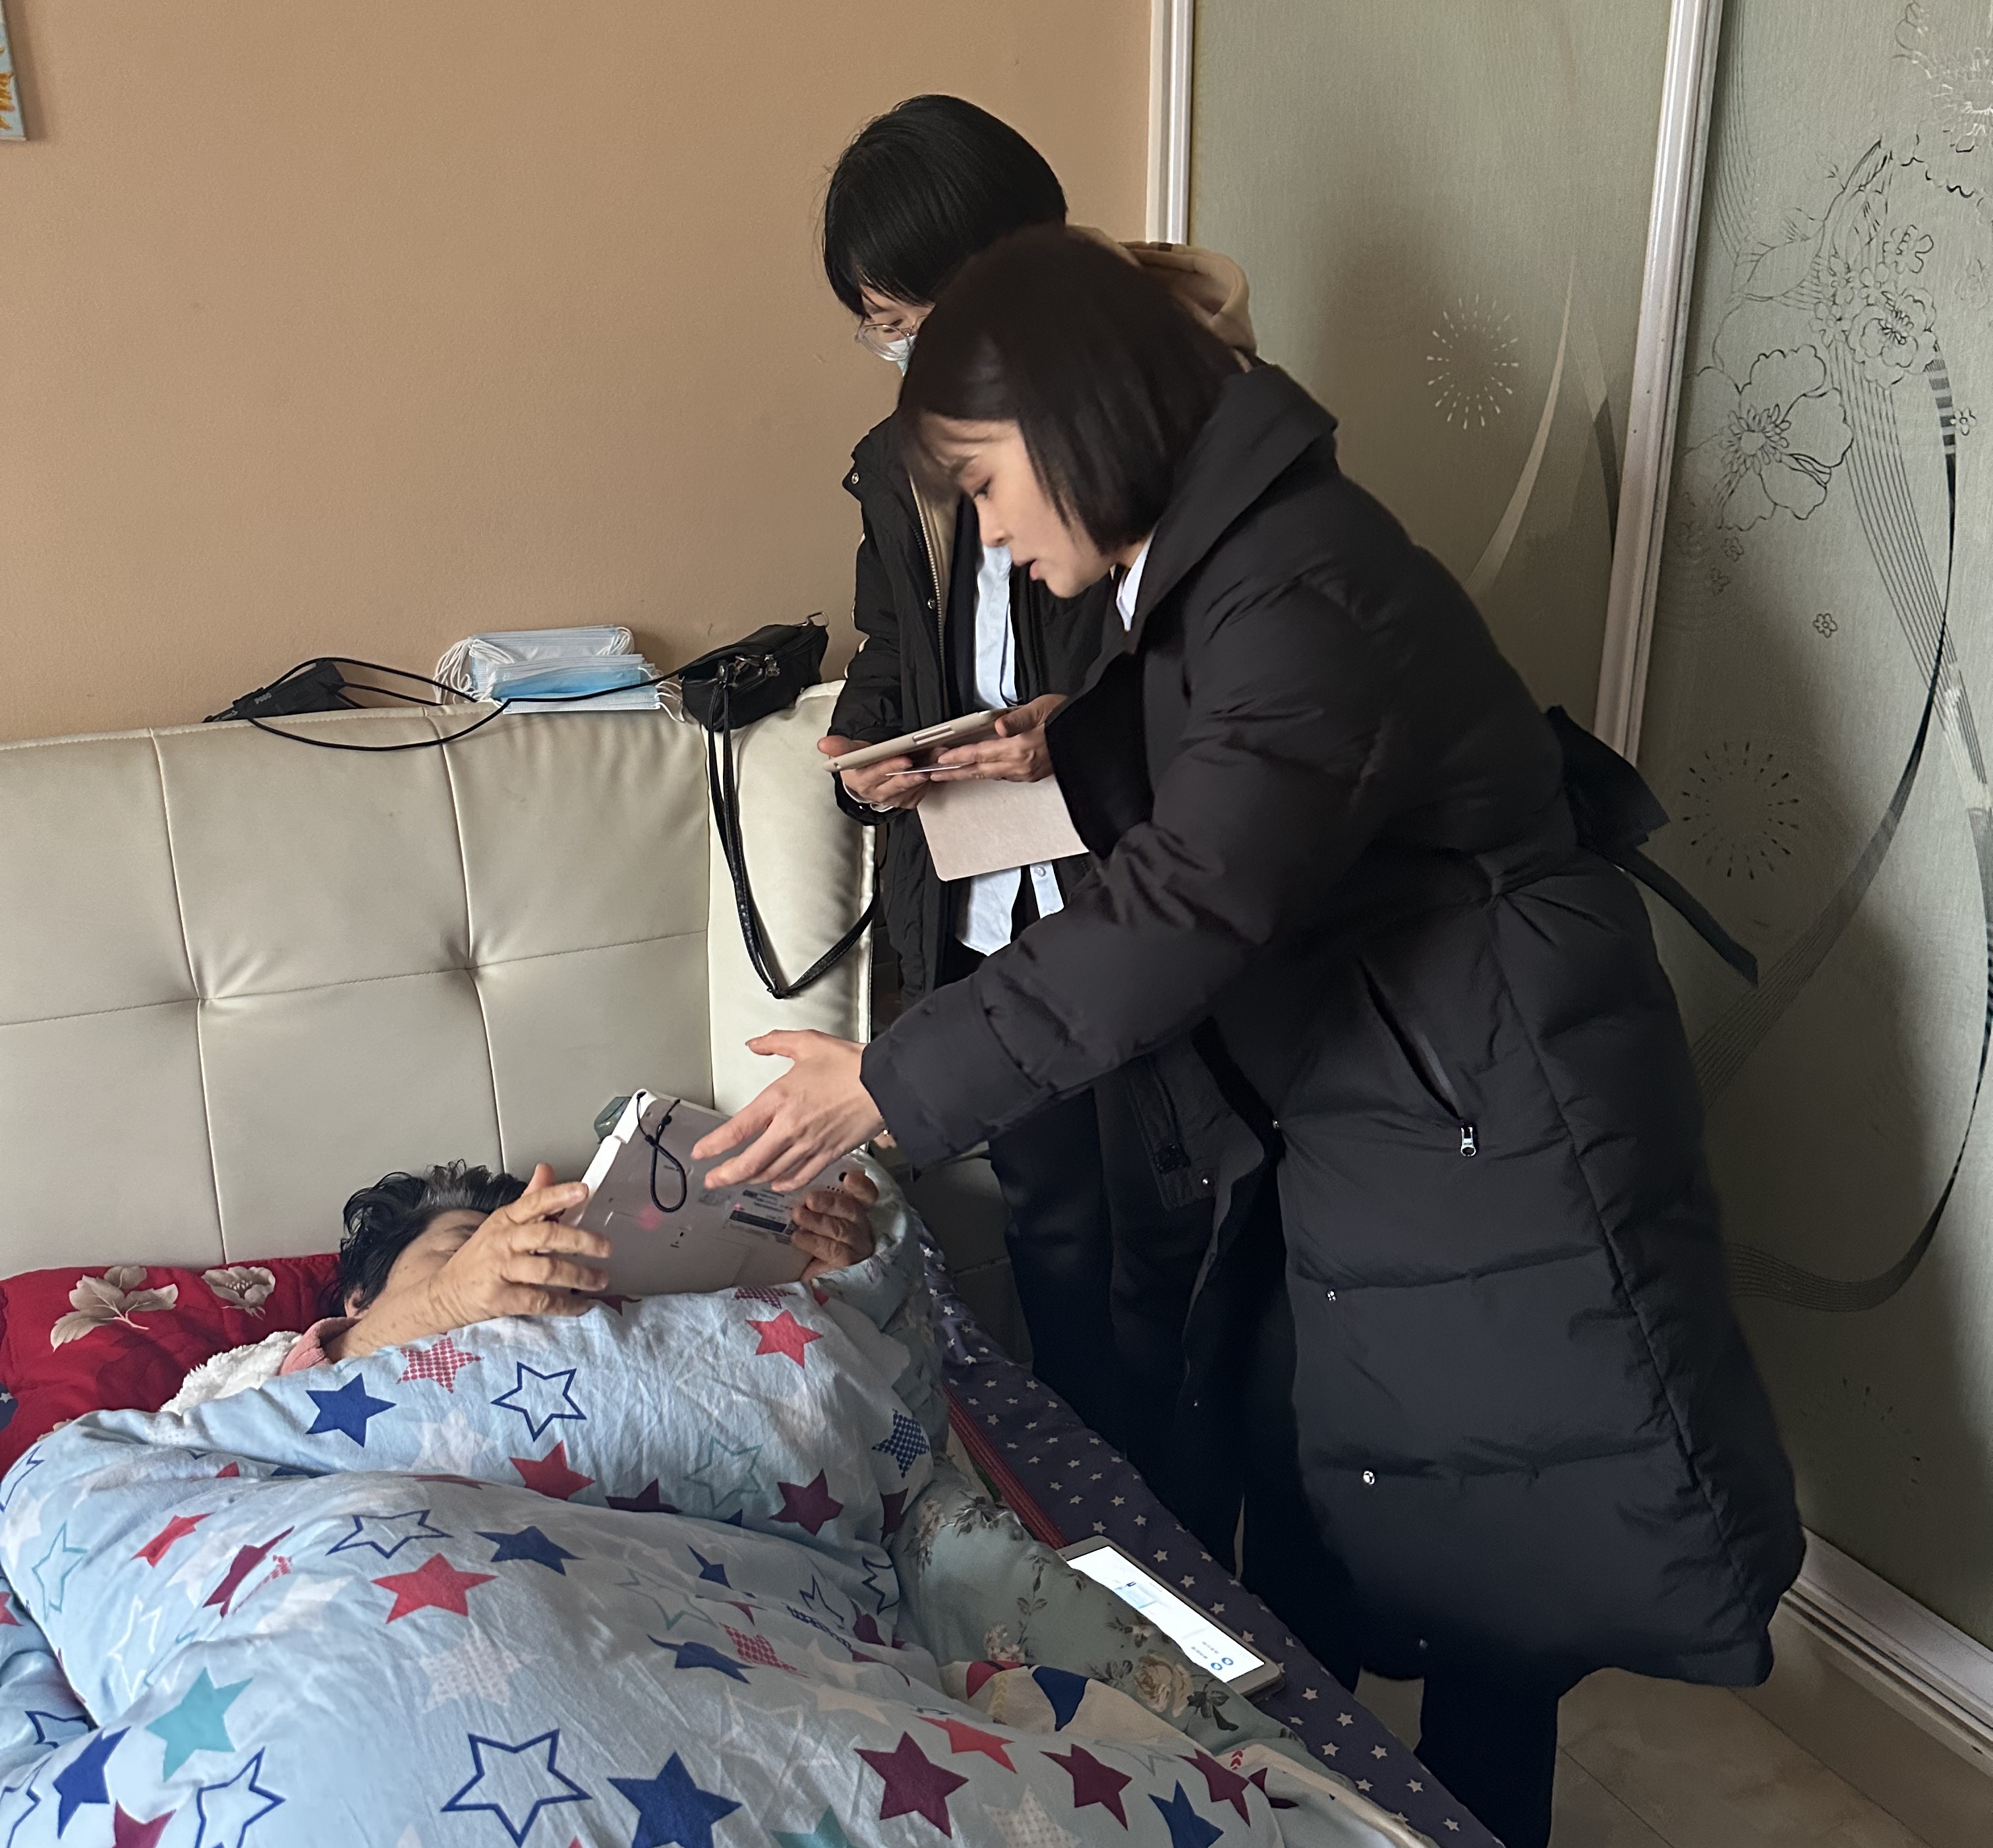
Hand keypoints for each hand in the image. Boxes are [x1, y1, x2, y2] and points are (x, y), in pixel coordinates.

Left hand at [691, 1031, 885, 1190]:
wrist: (885, 1084)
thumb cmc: (851, 1065)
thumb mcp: (807, 1043)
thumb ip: (775, 1043)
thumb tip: (755, 1044)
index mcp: (780, 1099)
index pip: (737, 1130)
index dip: (714, 1146)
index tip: (702, 1152)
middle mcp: (790, 1128)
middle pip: (750, 1162)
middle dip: (726, 1175)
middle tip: (713, 1180)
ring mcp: (809, 1145)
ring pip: (772, 1172)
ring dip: (752, 1179)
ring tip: (740, 1181)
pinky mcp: (829, 1154)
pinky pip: (800, 1177)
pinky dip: (784, 1184)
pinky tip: (777, 1184)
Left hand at [788, 1166, 879, 1278]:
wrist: (815, 1280)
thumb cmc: (814, 1240)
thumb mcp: (815, 1219)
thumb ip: (814, 1204)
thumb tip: (793, 1187)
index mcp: (856, 1210)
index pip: (866, 1194)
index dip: (860, 1186)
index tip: (849, 1178)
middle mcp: (861, 1227)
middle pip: (852, 1210)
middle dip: (830, 1202)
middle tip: (809, 1199)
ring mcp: (857, 1247)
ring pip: (841, 1230)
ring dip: (818, 1221)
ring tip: (797, 1215)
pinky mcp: (847, 1266)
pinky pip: (832, 1251)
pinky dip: (813, 1242)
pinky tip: (798, 1238)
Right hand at [821, 733, 927, 808]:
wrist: (867, 779)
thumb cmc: (862, 763)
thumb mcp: (850, 751)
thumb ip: (840, 746)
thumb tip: (823, 744)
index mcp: (860, 779)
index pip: (875, 773)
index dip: (889, 766)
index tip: (903, 759)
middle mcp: (875, 792)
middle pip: (894, 784)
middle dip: (909, 774)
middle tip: (924, 765)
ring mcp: (891, 799)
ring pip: (909, 790)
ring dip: (922, 777)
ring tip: (933, 764)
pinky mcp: (904, 802)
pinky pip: (918, 795)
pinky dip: (926, 784)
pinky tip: (930, 772)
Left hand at [924, 694, 1064, 782]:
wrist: (1089, 737)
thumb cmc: (1067, 719)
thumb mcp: (1041, 709)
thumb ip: (1016, 719)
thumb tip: (998, 726)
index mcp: (1020, 747)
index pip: (980, 753)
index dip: (958, 757)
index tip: (942, 759)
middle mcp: (1021, 765)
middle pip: (979, 771)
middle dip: (955, 773)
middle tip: (935, 774)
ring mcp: (1026, 773)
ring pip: (990, 775)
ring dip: (969, 774)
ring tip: (952, 773)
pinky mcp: (1032, 775)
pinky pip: (1004, 776)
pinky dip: (988, 773)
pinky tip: (982, 770)